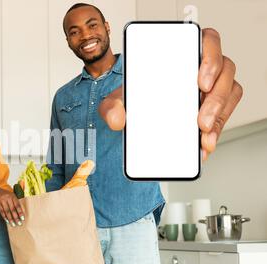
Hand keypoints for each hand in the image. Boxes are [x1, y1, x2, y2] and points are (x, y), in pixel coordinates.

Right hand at [0, 186, 24, 226]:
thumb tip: (20, 212)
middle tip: (19, 223)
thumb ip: (15, 201)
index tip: (23, 218)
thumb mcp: (10, 195)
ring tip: (13, 224)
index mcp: (12, 195)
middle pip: (12, 209)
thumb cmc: (3, 194)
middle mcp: (7, 198)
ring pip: (7, 211)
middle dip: (16, 217)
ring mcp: (2, 200)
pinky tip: (7, 221)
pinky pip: (2, 212)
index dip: (20, 212)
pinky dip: (5, 217)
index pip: (17, 205)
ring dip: (10, 219)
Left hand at [99, 28, 242, 160]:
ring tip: (203, 134)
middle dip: (216, 98)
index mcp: (182, 53)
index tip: (201, 82)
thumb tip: (116, 120)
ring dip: (219, 115)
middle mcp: (202, 66)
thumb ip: (112, 106)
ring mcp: (212, 86)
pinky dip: (216, 131)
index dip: (210, 58)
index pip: (208, 41)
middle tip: (200, 120)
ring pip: (230, 93)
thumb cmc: (136, 96)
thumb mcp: (118, 99)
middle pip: (225, 71)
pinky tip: (204, 144)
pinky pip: (224, 115)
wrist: (138, 116)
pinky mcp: (215, 107)